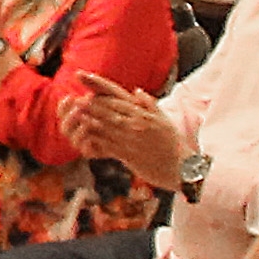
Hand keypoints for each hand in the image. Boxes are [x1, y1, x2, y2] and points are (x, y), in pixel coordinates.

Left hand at [67, 77, 181, 175]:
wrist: (181, 167)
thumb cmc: (172, 143)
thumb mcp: (164, 120)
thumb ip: (149, 105)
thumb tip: (136, 91)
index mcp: (144, 115)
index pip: (119, 101)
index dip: (101, 95)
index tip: (89, 91)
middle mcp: (137, 125)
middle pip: (109, 112)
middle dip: (92, 106)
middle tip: (78, 101)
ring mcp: (132, 140)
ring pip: (107, 128)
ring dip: (90, 121)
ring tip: (77, 115)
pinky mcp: (128, 155)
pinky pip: (108, 146)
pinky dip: (96, 140)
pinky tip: (86, 136)